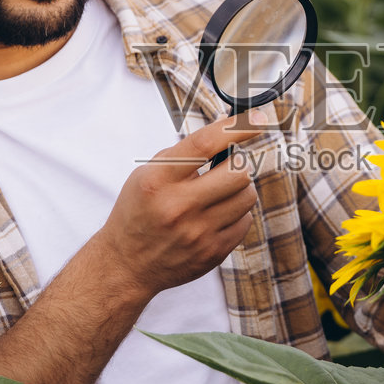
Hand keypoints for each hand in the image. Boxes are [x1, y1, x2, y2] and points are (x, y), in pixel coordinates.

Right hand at [94, 111, 266, 298]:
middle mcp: (178, 206)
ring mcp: (198, 232)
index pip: (205, 144)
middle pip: (238, 172)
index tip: (258, 118)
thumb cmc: (138, 212)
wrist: (126, 265)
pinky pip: (245, 221)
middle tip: (226, 167)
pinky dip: (236, 213)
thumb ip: (183, 155)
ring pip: (247, 196)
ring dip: (239, 189)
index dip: (237, 127)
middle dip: (238, 164)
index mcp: (158, 180)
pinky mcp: (212, 252)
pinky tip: (216, 215)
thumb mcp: (146, 175)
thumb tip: (227, 131)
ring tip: (218, 193)